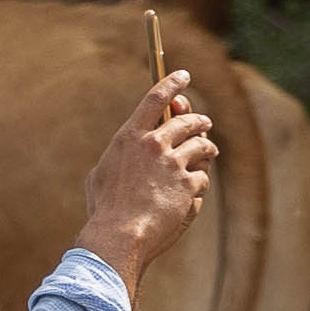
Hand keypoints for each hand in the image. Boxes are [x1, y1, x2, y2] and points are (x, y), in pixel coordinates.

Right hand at [74, 70, 216, 291]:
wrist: (120, 234)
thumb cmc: (105, 209)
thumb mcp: (100, 175)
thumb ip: (117, 157)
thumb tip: (125, 153)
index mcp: (129, 137)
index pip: (154, 99)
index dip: (171, 84)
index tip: (183, 76)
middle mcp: (154, 145)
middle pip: (186, 121)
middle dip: (198, 120)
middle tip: (204, 122)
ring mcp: (173, 164)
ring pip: (201, 146)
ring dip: (207, 147)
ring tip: (209, 150)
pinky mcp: (188, 185)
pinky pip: (202, 177)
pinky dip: (199, 183)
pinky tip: (193, 190)